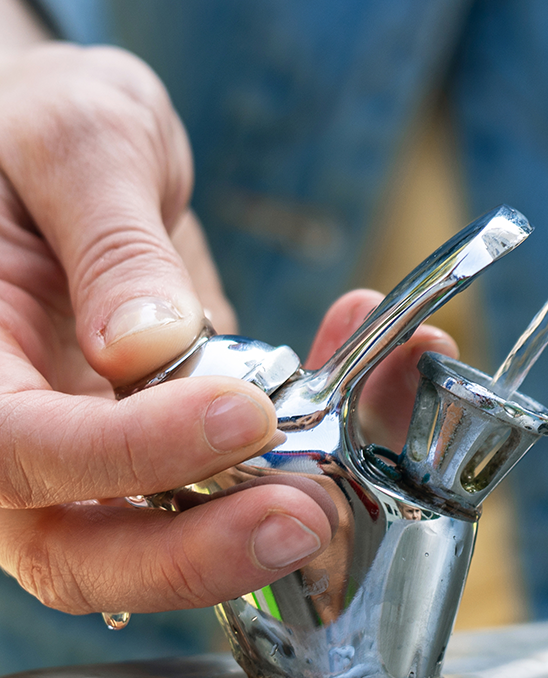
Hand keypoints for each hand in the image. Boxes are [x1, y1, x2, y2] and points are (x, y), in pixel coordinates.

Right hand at [0, 0, 454, 612]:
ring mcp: (93, 448)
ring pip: (162, 537)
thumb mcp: (76, 143)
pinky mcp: (165, 436)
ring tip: (354, 472)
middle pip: (83, 549)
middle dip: (197, 553)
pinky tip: (382, 379)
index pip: (23, 450)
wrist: (54, 143)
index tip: (243, 415)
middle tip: (306, 517)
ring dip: (264, 517)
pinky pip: (231, 473)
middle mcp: (17, 431)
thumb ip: (108, 243)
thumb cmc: (35, 123)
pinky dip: (310, 446)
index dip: (130, 452)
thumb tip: (145, 347)